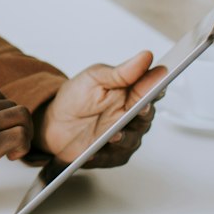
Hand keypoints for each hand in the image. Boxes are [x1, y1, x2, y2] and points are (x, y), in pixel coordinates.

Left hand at [36, 51, 166, 167]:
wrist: (55, 122)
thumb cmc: (78, 97)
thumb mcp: (95, 78)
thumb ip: (121, 72)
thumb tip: (146, 57)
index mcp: (133, 93)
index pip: (152, 90)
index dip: (157, 88)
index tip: (158, 85)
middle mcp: (133, 116)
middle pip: (146, 116)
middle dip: (143, 113)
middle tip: (140, 108)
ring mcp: (126, 137)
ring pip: (132, 139)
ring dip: (123, 137)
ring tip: (113, 134)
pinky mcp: (114, 155)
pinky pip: (112, 156)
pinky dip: (103, 154)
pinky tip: (93, 151)